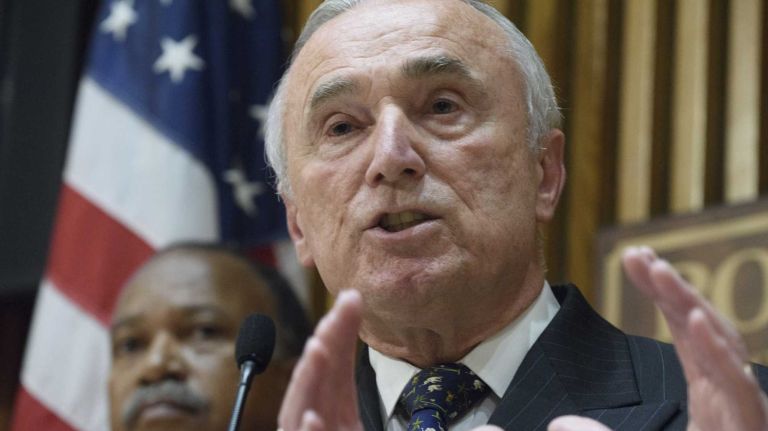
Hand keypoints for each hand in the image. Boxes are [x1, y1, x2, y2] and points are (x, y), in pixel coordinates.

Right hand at [275, 290, 505, 430]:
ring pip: (302, 411)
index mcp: (341, 424)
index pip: (338, 372)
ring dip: (310, 379)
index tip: (355, 300)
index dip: (341, 335)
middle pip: (319, 381)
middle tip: (346, 301)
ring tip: (322, 345)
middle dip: (329, 340)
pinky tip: (312, 415)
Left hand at [548, 246, 767, 430]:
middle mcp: (730, 400)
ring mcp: (743, 415)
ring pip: (721, 351)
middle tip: (637, 255)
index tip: (634, 258)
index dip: (664, 293)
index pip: (685, 332)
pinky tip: (692, 320)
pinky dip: (717, 354)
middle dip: (672, 289)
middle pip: (702, 331)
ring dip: (689, 307)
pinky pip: (736, 390)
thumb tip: (559, 425)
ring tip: (658, 273)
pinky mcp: (749, 429)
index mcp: (711, 398)